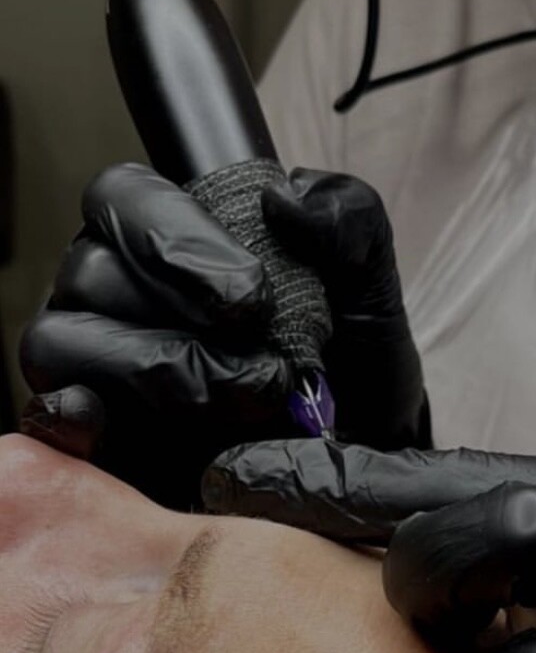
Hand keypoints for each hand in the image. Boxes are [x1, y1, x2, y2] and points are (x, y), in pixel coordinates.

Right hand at [19, 165, 428, 507]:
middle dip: (185, 318)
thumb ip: (347, 218)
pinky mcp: (89, 430)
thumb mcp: (370, 284)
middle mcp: (116, 290)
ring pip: (66, 338)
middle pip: (91, 269)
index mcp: (169, 236)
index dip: (175, 235)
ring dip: (165, 373)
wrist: (362, 458)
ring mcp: (92, 359)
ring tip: (248, 404)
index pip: (123, 194)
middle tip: (264, 361)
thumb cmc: (351, 365)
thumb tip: (286, 199)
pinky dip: (79, 415)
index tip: (250, 295)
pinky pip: (48, 408)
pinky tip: (130, 426)